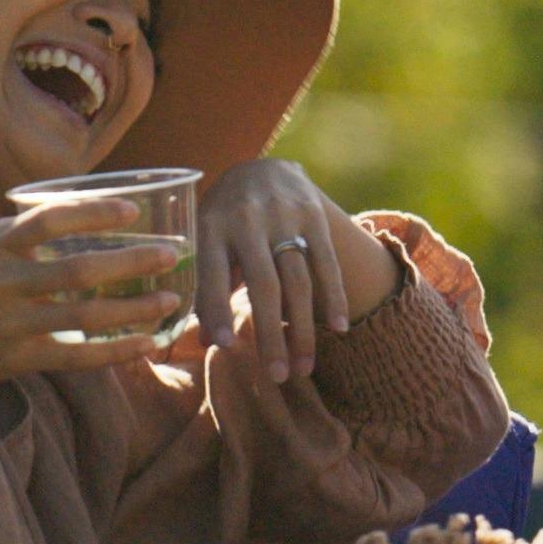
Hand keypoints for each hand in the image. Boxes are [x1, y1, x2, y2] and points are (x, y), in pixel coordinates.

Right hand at [0, 197, 182, 404]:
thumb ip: (28, 232)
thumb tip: (89, 208)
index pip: (50, 220)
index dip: (93, 212)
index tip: (133, 210)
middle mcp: (2, 282)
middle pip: (77, 270)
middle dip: (130, 263)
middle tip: (170, 253)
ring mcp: (10, 323)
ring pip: (85, 316)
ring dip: (134, 309)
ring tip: (171, 299)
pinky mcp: (17, 359)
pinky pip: (77, 356)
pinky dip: (116, 350)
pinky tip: (148, 342)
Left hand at [195, 159, 354, 383]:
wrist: (262, 167)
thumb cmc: (224, 218)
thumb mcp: (205, 240)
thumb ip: (208, 284)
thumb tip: (208, 342)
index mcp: (211, 226)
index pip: (213, 273)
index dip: (216, 310)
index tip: (223, 347)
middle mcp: (248, 220)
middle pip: (264, 286)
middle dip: (271, 334)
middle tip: (277, 376)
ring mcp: (285, 217)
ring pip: (298, 281)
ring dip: (303, 329)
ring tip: (303, 367)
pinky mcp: (315, 217)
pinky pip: (327, 264)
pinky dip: (333, 298)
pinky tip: (337, 329)